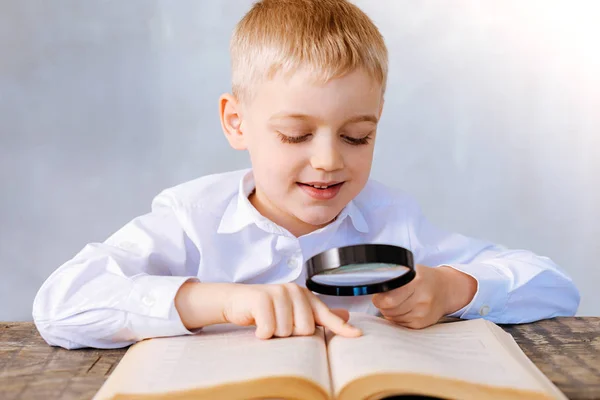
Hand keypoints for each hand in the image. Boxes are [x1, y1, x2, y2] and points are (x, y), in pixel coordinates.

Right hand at [175, 281, 361, 338]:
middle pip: (305, 330)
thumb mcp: (294, 312)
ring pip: (287, 331)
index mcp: (305, 296)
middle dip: (290, 334)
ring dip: (274, 334)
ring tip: (267, 324)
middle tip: (278, 324)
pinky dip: (262, 334)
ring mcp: (278, 293)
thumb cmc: (268, 309)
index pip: (326, 315)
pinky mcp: (262, 298)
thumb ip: (319, 315)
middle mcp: (295, 291)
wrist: (238, 301)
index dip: (342, 327)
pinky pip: (270, 329)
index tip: (357, 335)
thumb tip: (346, 316)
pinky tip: (258, 327)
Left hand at [371, 265, 476, 328]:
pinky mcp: (422, 324)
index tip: (378, 294)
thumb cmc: (424, 278)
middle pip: (389, 309)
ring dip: (389, 311)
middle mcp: (422, 299)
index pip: (388, 298)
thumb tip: (372, 284)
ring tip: (397, 302)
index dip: (379, 298)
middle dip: (382, 305)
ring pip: (392, 318)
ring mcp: (423, 313)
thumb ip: (394, 276)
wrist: (446, 289)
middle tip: (385, 298)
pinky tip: (404, 309)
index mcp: (417, 282)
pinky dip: (397, 317)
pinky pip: (400, 324)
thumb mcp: (411, 271)